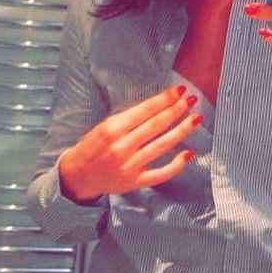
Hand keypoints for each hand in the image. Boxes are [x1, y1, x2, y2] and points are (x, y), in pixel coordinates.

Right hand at [58, 85, 199, 201]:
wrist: (76, 176)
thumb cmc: (91, 147)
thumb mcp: (103, 126)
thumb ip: (127, 119)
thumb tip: (157, 106)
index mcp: (112, 129)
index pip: (145, 110)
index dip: (164, 99)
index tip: (179, 90)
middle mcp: (121, 147)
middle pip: (156, 125)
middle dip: (176, 110)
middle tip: (192, 99)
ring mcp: (129, 166)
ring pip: (162, 146)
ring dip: (182, 131)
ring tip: (196, 119)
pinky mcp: (134, 182)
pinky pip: (160, 174)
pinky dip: (176, 165)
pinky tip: (189, 153)